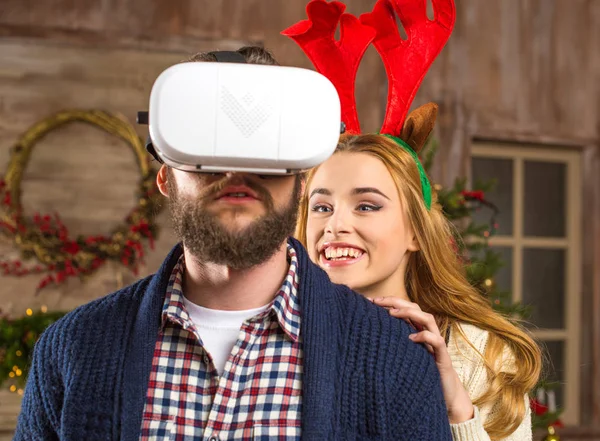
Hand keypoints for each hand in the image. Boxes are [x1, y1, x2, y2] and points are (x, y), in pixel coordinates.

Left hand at [370, 297, 474, 423]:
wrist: (446, 394)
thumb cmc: (421, 373)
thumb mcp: (404, 355)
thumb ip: (393, 343)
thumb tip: (368, 334)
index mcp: (418, 330)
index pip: (405, 308)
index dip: (389, 301)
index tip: (370, 301)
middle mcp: (428, 333)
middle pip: (415, 308)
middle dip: (395, 302)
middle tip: (376, 302)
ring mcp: (436, 344)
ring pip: (428, 319)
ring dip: (410, 313)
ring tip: (392, 313)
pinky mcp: (443, 357)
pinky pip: (437, 341)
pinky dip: (425, 336)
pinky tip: (411, 338)